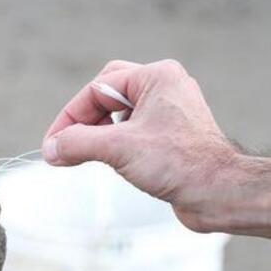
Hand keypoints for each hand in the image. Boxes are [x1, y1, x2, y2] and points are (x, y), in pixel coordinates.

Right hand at [42, 59, 270, 242]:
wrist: (220, 194)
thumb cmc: (180, 163)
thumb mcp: (118, 148)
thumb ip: (77, 143)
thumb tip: (50, 148)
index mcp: (156, 76)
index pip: (97, 89)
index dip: (70, 117)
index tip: (52, 145)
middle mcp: (165, 87)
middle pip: (107, 93)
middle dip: (85, 119)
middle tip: (68, 145)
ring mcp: (170, 112)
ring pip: (120, 114)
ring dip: (100, 134)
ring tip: (89, 156)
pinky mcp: (173, 136)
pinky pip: (133, 131)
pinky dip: (116, 144)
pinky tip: (114, 163)